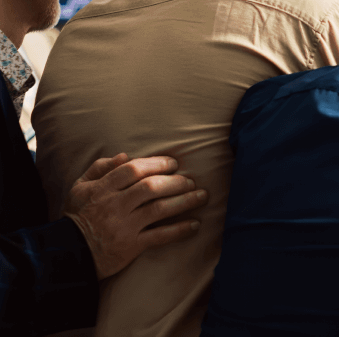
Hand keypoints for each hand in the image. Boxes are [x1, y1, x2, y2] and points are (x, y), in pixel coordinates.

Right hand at [62, 154, 207, 279]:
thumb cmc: (78, 216)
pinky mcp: (130, 246)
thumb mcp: (80, 188)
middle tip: (191, 180)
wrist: (67, 253)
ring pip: (159, 209)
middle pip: (150, 187)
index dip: (157, 163)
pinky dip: (179, 230)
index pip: (133, 169)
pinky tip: (195, 224)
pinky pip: (159, 236)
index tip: (174, 163)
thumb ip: (100, 168)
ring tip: (202, 196)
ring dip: (184, 202)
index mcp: (102, 188)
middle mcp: (114, 205)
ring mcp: (123, 226)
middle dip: (175, 182)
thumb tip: (125, 155)